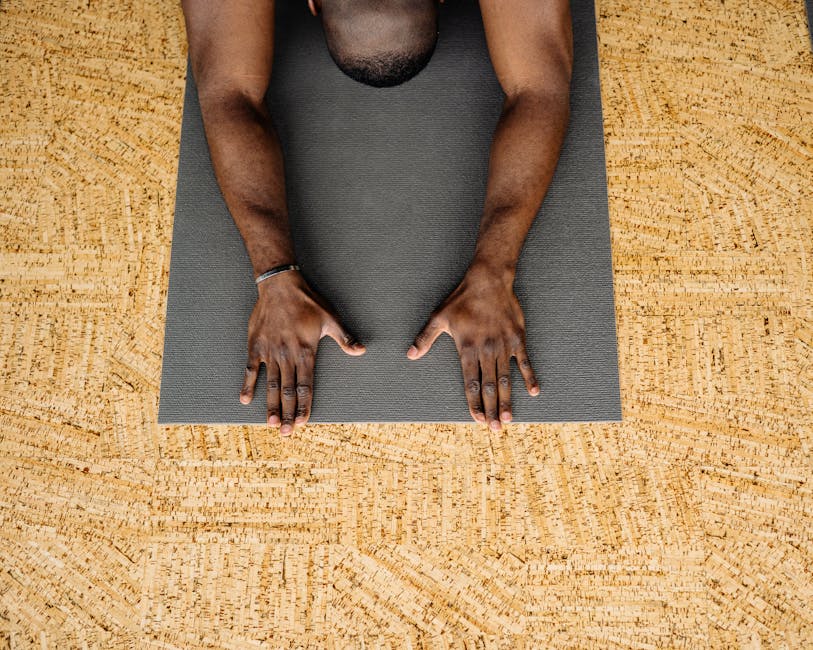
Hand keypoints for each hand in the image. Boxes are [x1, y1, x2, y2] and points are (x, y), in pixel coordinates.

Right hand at [239, 271, 365, 434]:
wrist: (280, 285)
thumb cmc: (308, 302)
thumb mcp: (331, 318)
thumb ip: (344, 338)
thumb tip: (361, 351)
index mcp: (306, 352)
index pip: (305, 385)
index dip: (304, 405)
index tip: (303, 422)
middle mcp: (287, 355)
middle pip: (287, 390)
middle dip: (287, 413)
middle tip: (286, 433)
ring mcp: (270, 351)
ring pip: (270, 384)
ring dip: (270, 405)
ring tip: (271, 424)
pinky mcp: (256, 345)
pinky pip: (251, 368)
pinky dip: (248, 384)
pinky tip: (245, 400)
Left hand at [406, 263, 539, 429]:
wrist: (489, 280)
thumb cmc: (462, 299)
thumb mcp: (439, 317)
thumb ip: (425, 338)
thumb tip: (409, 355)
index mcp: (467, 349)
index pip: (470, 383)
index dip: (473, 403)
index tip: (476, 419)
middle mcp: (486, 351)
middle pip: (489, 386)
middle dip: (492, 409)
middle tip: (495, 428)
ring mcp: (504, 346)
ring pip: (506, 378)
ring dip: (508, 400)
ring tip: (509, 418)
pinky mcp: (517, 338)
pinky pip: (524, 361)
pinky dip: (529, 376)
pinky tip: (533, 391)